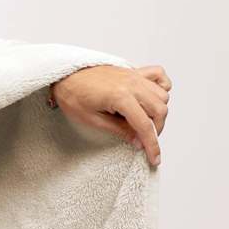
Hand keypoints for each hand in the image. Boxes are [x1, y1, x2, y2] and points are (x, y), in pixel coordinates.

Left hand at [49, 65, 171, 166]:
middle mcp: (132, 84)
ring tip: (143, 122)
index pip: (144, 125)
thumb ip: (119, 130)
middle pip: (159, 110)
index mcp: (120, 96)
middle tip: (144, 140)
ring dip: (158, 112)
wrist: (65, 76)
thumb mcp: (93, 120)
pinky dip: (161, 87)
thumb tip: (138, 141)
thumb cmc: (73, 96)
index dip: (152, 144)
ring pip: (162, 95)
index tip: (154, 158)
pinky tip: (151, 99)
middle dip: (156, 130)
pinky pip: (159, 75)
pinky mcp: (134, 71)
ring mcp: (135, 75)